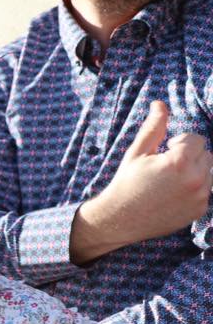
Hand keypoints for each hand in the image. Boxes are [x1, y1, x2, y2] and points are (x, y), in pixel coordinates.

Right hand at [81, 101, 212, 249]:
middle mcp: (195, 179)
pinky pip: (205, 190)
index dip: (178, 143)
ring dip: (193, 172)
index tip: (163, 152)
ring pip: (208, 172)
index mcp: (180, 162)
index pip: (196, 139)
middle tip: (165, 168)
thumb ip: (153, 128)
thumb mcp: (137, 153)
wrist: (120, 219)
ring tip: (169, 182)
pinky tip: (172, 195)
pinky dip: (193, 190)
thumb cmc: (126, 182)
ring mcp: (200, 196)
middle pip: (206, 154)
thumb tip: (159, 104)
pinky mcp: (200, 210)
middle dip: (189, 157)